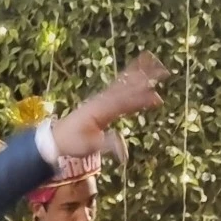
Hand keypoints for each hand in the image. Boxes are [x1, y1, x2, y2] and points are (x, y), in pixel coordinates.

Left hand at [51, 52, 167, 157]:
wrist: (55, 138)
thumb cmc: (72, 143)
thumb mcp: (90, 147)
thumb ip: (109, 146)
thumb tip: (124, 155)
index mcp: (101, 110)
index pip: (126, 103)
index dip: (142, 100)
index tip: (158, 99)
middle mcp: (102, 100)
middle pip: (127, 87)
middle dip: (145, 79)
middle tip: (165, 72)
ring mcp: (101, 99)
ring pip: (123, 83)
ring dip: (140, 74)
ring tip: (156, 65)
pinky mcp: (100, 101)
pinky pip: (117, 87)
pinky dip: (129, 78)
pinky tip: (137, 73)